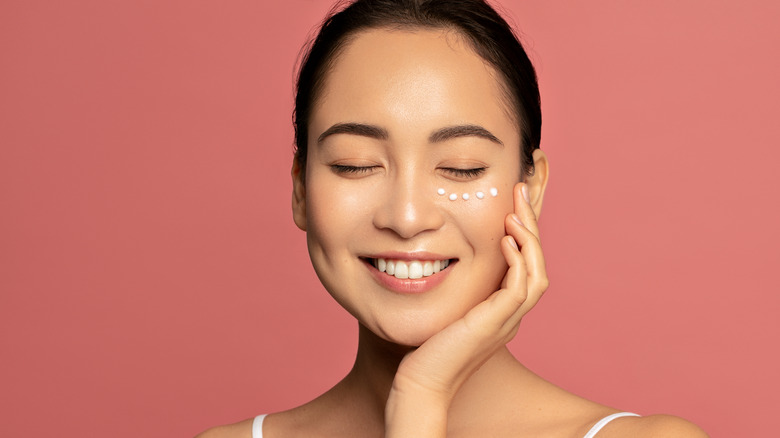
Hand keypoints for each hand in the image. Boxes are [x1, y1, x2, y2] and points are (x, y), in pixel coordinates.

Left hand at [385, 182, 548, 436]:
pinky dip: (518, 261)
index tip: (515, 198)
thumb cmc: (426, 346)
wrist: (420, 382)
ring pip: (537, 274)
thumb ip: (454, 284)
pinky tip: (505, 239)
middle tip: (524, 188)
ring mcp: (506, 321)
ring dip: (530, 239)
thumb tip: (439, 251)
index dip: (525, 231)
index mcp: (502, 308)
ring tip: (517, 210)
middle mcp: (511, 314)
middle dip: (533, 224)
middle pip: (538, 263)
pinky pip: (519, 289)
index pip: (525, 263)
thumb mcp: (445, 305)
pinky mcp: (494, 325)